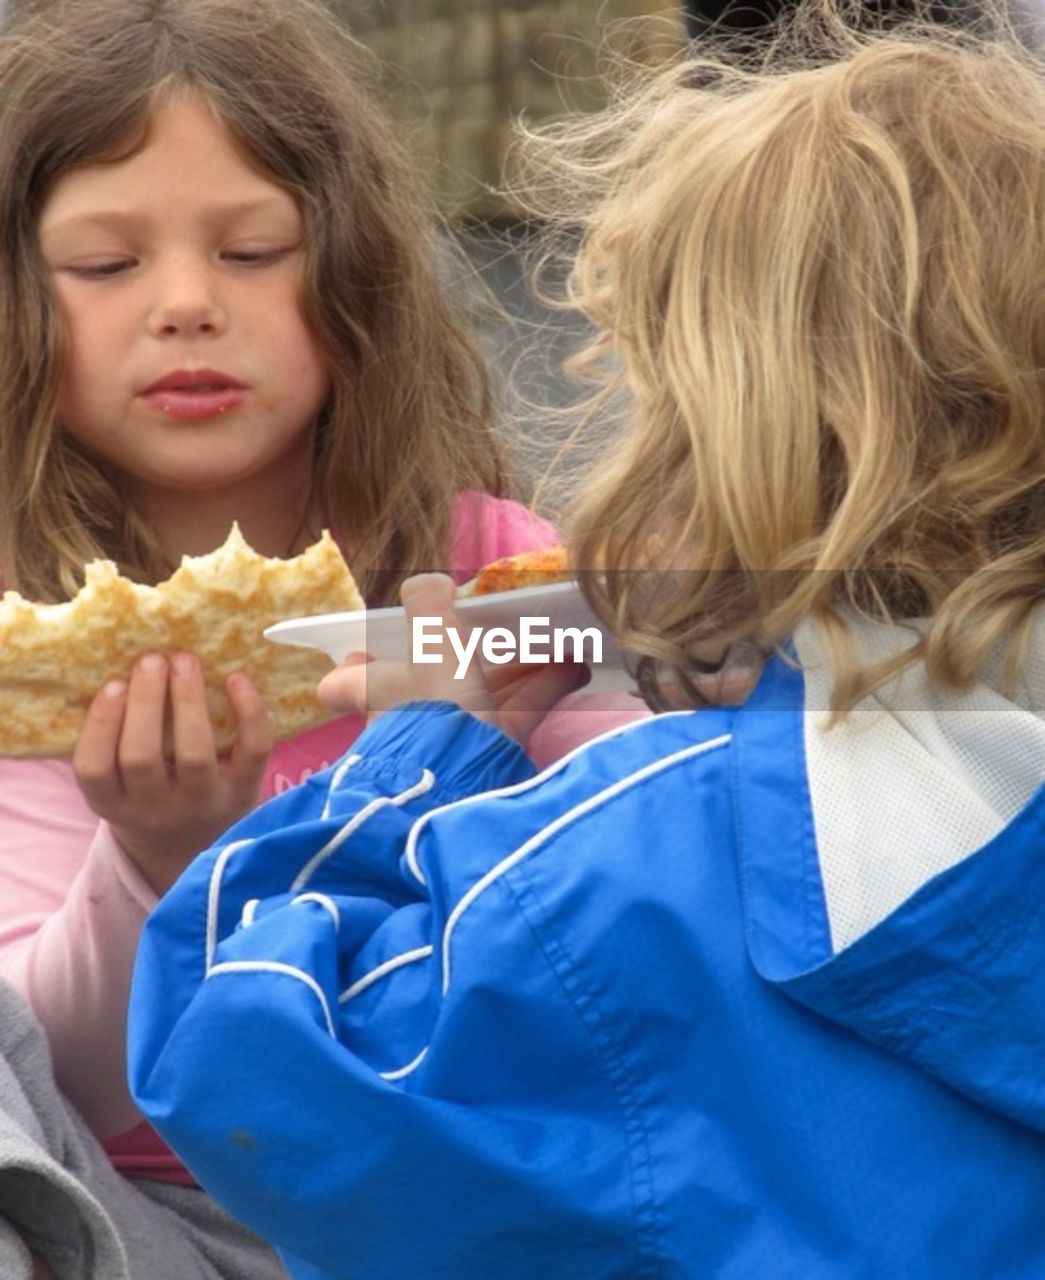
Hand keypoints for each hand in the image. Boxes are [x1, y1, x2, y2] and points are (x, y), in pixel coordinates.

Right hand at [73, 653, 271, 894]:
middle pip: (141, 758)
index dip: (100, 725)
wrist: (196, 851)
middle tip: (151, 660)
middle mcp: (157, 810)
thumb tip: (120, 670)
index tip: (112, 683)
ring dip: (188, 702)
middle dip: (145, 703)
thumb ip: (115, 746)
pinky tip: (237, 679)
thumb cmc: (152, 799)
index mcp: (115, 805)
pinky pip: (252, 751)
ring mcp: (204, 803)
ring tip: (184, 661)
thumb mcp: (121, 788)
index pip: (94, 770)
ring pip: (194, 755)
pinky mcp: (244, 792)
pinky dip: (249, 713)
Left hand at [317, 573, 588, 741]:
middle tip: (500, 629)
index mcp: (377, 692)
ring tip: (553, 647)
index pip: (345, 684)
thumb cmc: (436, 705)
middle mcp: (408, 716)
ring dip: (516, 669)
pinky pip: (514, 714)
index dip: (353, 666)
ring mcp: (448, 737)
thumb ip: (428, 603)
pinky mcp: (486, 752)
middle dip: (469, 655)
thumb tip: (430, 583)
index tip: (363, 652)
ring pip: (481, 694)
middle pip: (432, 681)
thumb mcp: (432, 640)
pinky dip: (540, 690)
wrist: (466, 782)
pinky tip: (573, 669)